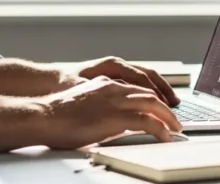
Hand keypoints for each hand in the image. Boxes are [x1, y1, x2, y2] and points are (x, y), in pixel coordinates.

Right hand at [35, 76, 182, 148]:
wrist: (44, 115)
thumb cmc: (57, 114)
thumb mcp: (84, 102)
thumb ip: (101, 105)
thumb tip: (111, 119)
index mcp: (105, 83)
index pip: (138, 85)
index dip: (154, 96)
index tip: (163, 106)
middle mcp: (113, 87)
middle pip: (149, 93)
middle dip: (166, 106)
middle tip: (175, 119)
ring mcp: (115, 100)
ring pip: (152, 104)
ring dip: (168, 117)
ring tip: (176, 129)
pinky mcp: (115, 116)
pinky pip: (146, 121)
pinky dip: (160, 128)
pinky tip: (165, 136)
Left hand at [71, 56, 179, 105]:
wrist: (53, 81)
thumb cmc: (67, 86)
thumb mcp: (84, 90)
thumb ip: (103, 94)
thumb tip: (120, 102)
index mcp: (112, 65)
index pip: (141, 77)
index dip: (155, 92)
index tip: (165, 105)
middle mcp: (118, 65)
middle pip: (148, 74)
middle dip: (164, 89)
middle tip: (175, 104)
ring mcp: (118, 70)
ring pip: (146, 77)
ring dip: (159, 90)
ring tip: (171, 104)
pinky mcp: (116, 77)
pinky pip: (139, 82)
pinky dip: (149, 91)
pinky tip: (154, 103)